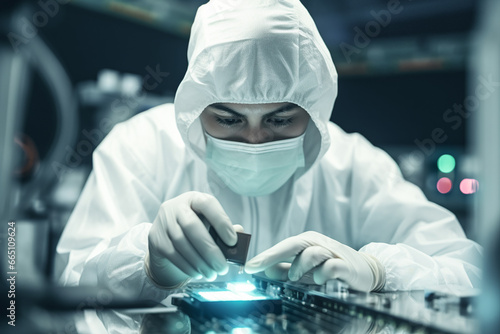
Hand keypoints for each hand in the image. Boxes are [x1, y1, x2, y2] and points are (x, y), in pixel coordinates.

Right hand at [145, 191, 239, 288]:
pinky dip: (187, 266)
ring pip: (181, 243)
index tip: (233, 241)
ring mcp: (163, 222)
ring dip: (199, 262)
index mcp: (194, 198)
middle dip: (209, 249)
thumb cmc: (195, 225)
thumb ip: (224, 227)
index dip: (221, 221)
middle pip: (191, 226)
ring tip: (212, 273)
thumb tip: (240, 233)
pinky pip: (173, 254)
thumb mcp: (209, 221)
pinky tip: (198, 273)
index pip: (207, 204)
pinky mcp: (156, 238)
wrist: (166, 232)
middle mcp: (176, 206)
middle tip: (222, 267)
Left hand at [244, 231, 384, 291]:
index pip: (283, 247)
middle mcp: (318, 243)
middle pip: (293, 244)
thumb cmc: (332, 268)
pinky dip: (323, 273)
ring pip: (312, 252)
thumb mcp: (306, 270)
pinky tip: (319, 279)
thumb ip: (285, 270)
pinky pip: (331, 266)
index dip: (265, 256)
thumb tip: (264, 271)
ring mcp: (333, 253)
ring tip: (294, 278)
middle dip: (272, 256)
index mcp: (307, 242)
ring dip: (299, 266)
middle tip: (257, 268)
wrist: (367, 270)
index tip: (249, 267)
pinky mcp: (346, 265)